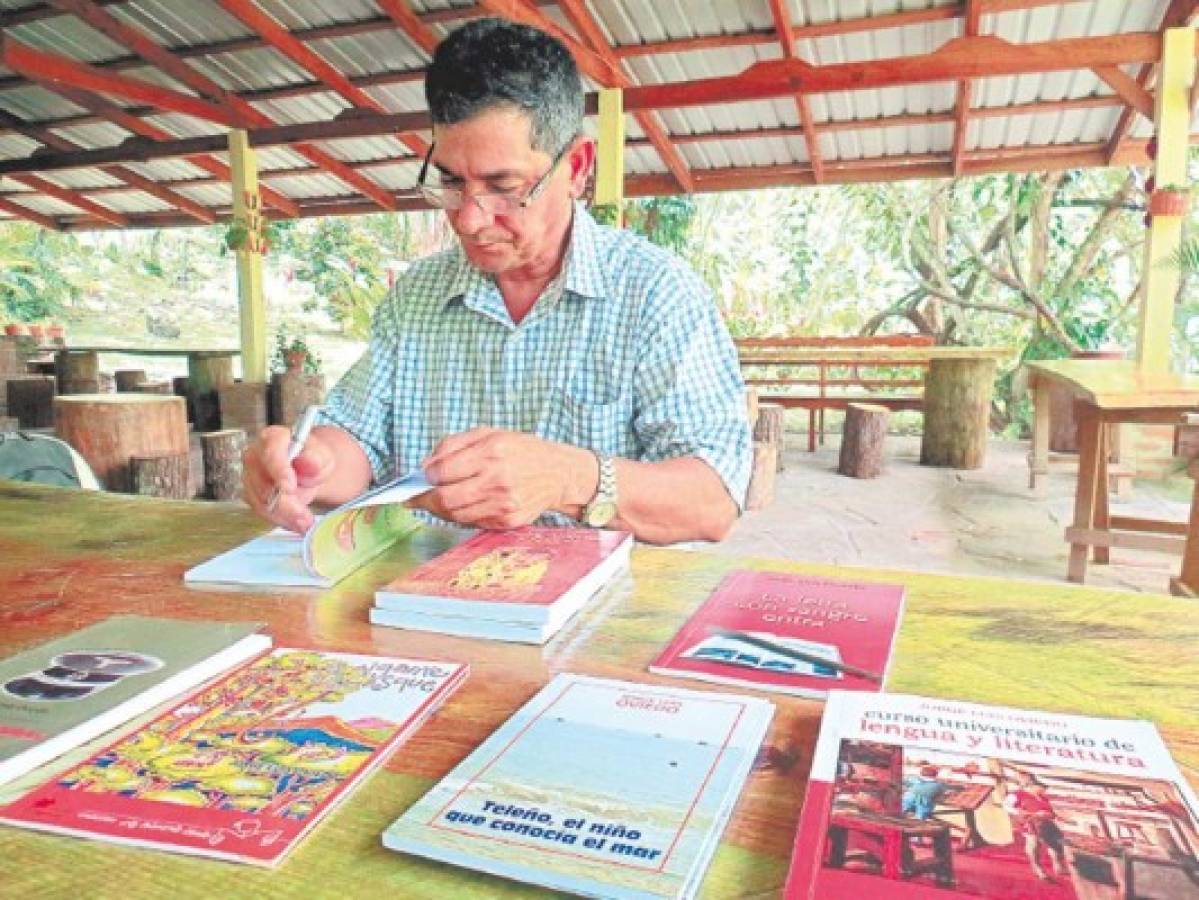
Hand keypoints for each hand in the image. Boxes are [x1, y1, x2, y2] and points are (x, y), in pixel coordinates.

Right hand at [242, 425, 336, 532]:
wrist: (307, 470)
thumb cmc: (313, 458)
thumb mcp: (322, 456)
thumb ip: (316, 459)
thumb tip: (308, 463)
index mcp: (272, 438)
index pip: (271, 453)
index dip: (278, 470)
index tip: (290, 487)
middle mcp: (255, 455)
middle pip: (264, 482)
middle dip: (286, 503)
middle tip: (306, 517)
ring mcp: (250, 476)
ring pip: (261, 501)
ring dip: (285, 515)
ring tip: (306, 523)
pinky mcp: (251, 494)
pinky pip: (262, 511)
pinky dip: (281, 520)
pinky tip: (296, 523)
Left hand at [410, 427, 594, 529]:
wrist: (559, 473)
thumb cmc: (521, 450)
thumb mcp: (489, 434)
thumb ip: (453, 445)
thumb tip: (425, 466)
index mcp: (492, 451)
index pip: (442, 471)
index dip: (425, 476)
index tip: (421, 476)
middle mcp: (498, 479)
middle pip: (445, 499)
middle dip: (424, 499)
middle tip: (416, 497)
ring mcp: (504, 503)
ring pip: (455, 515)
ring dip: (440, 509)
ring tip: (438, 500)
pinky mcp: (508, 520)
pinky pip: (472, 522)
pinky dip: (461, 515)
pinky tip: (463, 505)